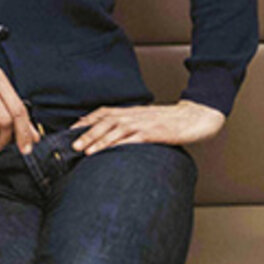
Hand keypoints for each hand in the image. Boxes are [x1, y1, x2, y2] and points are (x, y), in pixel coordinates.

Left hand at [71, 99, 224, 155]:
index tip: (70, 131)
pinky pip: (134, 139)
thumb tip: (108, 134)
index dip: (85, 122)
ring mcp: (142, 124)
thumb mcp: (143, 118)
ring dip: (99, 141)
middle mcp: (132, 115)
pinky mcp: (153, 133)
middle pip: (104, 123)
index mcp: (128, 111)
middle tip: (72, 146)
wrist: (192, 118)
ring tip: (86, 152)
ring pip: (115, 131)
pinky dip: (121, 145)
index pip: (101, 114)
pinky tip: (112, 152)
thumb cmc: (167, 121)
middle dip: (87, 134)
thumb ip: (126, 123)